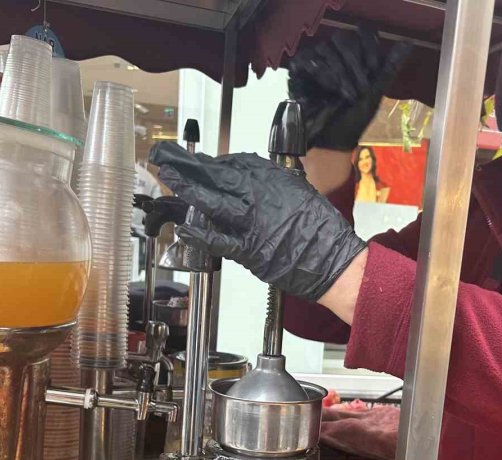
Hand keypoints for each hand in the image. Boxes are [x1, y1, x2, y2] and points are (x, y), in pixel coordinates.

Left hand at [150, 143, 366, 301]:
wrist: (333, 262)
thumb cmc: (323, 232)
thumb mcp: (302, 193)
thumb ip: (276, 184)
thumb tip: (255, 178)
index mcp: (275, 181)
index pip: (237, 164)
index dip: (215, 162)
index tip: (201, 161)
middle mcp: (261, 198)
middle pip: (219, 176)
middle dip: (191, 165)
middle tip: (169, 156)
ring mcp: (252, 224)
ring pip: (213, 201)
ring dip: (188, 188)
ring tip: (168, 176)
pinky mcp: (249, 250)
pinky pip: (219, 241)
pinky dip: (200, 235)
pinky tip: (184, 228)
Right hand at [288, 27, 411, 150]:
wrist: (330, 143)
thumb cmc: (353, 122)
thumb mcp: (374, 96)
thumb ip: (388, 69)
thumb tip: (408, 43)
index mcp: (356, 60)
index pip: (362, 35)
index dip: (368, 48)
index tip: (372, 67)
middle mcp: (336, 58)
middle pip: (343, 39)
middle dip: (353, 64)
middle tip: (357, 90)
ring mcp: (317, 63)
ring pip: (326, 48)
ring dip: (338, 72)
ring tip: (342, 95)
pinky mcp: (301, 71)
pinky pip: (308, 58)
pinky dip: (320, 72)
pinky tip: (327, 89)